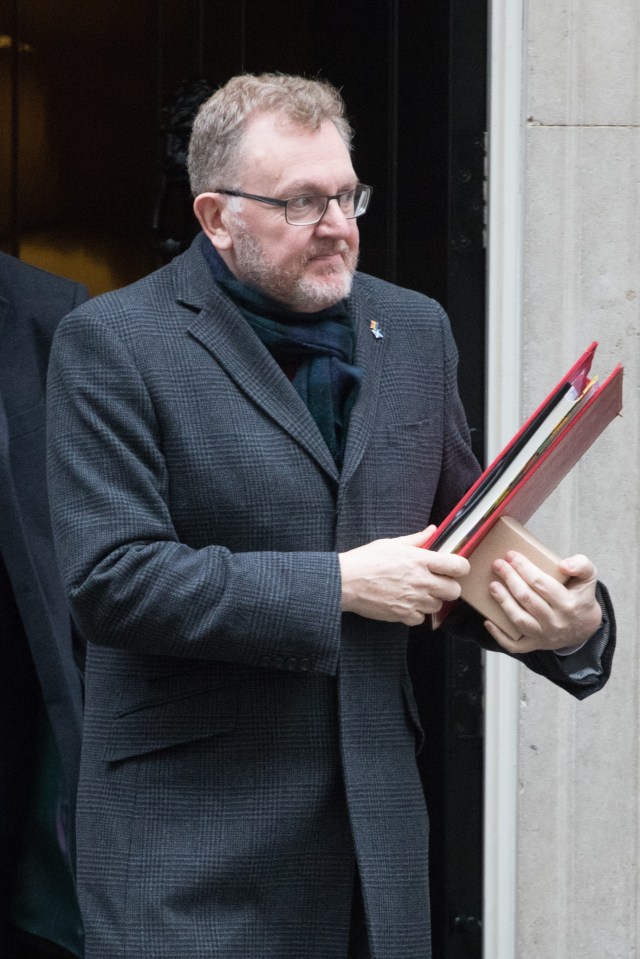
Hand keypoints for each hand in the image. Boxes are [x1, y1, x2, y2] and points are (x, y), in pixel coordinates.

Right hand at [339, 526, 469, 626]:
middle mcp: (421, 581)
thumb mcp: (391, 543)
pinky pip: (421, 618)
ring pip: (438, 606)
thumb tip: (432, 530)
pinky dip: (416, 613)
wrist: (345, 582)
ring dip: (431, 600)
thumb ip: (416, 539)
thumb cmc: (366, 560)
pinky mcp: (403, 615)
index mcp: (420, 560)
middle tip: (436, 582)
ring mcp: (413, 600)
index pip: (458, 566)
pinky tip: (405, 603)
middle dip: (448, 587)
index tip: (454, 568)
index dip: (460, 568)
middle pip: (454, 591)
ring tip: (416, 592)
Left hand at [483, 550, 602, 653]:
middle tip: (497, 565)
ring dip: (503, 602)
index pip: (541, 583)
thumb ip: (581, 565)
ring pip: (520, 620)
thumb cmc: (580, 598)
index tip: (511, 555)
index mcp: (568, 604)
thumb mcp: (588, 578)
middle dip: (510, 579)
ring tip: (493, 586)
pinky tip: (488, 621)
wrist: (585, 628)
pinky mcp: (535, 645)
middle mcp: (555, 622)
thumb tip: (563, 565)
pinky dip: (499, 635)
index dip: (524, 568)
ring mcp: (544, 636)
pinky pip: (514, 645)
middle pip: (527, 599)